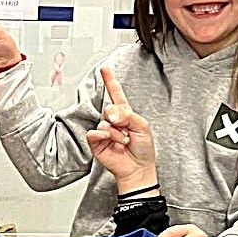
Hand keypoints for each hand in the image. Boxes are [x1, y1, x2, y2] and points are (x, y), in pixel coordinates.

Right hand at [85, 65, 157, 189]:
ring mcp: (103, 131)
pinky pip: (94, 133)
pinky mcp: (96, 142)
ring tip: (124, 142)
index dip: (110, 80)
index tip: (105, 68)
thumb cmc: (143, 149)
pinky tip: (112, 142)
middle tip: (126, 128)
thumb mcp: (142, 126)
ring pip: (104, 123)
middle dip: (119, 117)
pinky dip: (104, 136)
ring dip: (117, 133)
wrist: (137, 168)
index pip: (116, 94)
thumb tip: (110, 114)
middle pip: (109, 108)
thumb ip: (127, 115)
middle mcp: (112, 121)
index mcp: (125, 114)